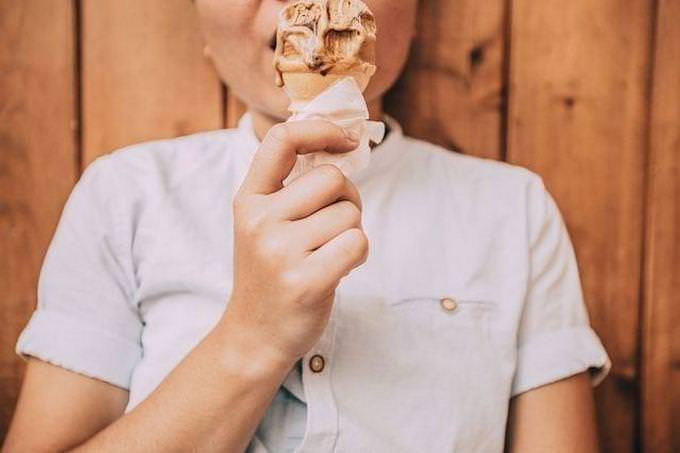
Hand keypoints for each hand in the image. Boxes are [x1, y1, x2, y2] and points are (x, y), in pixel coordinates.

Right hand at [220, 120, 368, 363]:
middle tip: (335, 224)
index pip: (281, 140)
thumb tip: (343, 145)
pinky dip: (359, 253)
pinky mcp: (306, 280)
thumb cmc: (271, 273)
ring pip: (349, 213)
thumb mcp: (263, 224)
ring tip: (329, 253)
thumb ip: (291, 188)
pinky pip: (358, 242)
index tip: (345, 139)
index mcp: (248, 200)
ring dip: (352, 231)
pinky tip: (340, 268)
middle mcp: (259, 220)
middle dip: (347, 198)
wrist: (254, 335)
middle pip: (332, 178)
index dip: (320, 129)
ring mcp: (280, 251)